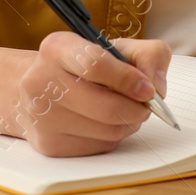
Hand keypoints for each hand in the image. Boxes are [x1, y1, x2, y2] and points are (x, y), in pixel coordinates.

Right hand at [10, 32, 170, 156]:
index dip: (129, 80)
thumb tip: (156, 87)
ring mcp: (42, 116)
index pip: (95, 64)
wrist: (38, 89)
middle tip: (146, 106)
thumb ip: (147, 55)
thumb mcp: (114, 47)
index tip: (148, 89)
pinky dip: (113, 137)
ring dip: (128, 124)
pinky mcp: (49, 144)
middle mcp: (41, 80)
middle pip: (105, 107)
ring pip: (106, 131)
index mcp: (57, 48)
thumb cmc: (82, 67)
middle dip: (136, 109)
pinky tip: (106, 123)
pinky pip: (99, 147)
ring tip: (126, 111)